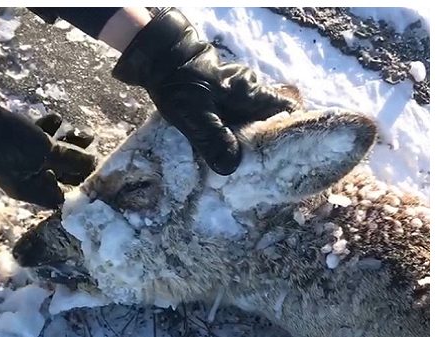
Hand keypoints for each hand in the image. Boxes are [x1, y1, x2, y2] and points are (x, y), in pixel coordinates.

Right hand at [0, 79, 96, 207]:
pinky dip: (49, 129)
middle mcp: (26, 177)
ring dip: (67, 142)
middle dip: (77, 161)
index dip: (81, 187)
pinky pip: (38, 136)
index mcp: (31, 190)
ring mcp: (20, 158)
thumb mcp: (44, 153)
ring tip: (81, 132)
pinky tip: (55, 119)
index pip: (61, 197)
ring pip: (50, 153)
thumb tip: (92, 164)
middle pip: (59, 173)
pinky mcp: (16, 139)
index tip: (98, 174)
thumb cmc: (9, 145)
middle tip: (94, 150)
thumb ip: (70, 159)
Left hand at [112, 8, 296, 174]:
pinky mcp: (220, 93)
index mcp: (250, 92)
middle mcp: (248, 89)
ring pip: (249, 118)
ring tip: (239, 163)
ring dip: (244, 138)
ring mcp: (235, 89)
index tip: (284, 154)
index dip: (288, 130)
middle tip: (258, 167)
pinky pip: (233, 115)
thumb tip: (232, 167)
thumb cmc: (181, 85)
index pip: (284, 109)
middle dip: (264, 141)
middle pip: (268, 118)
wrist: (159, 59)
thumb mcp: (196, 116)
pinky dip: (230, 131)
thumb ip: (214, 140)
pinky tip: (222, 148)